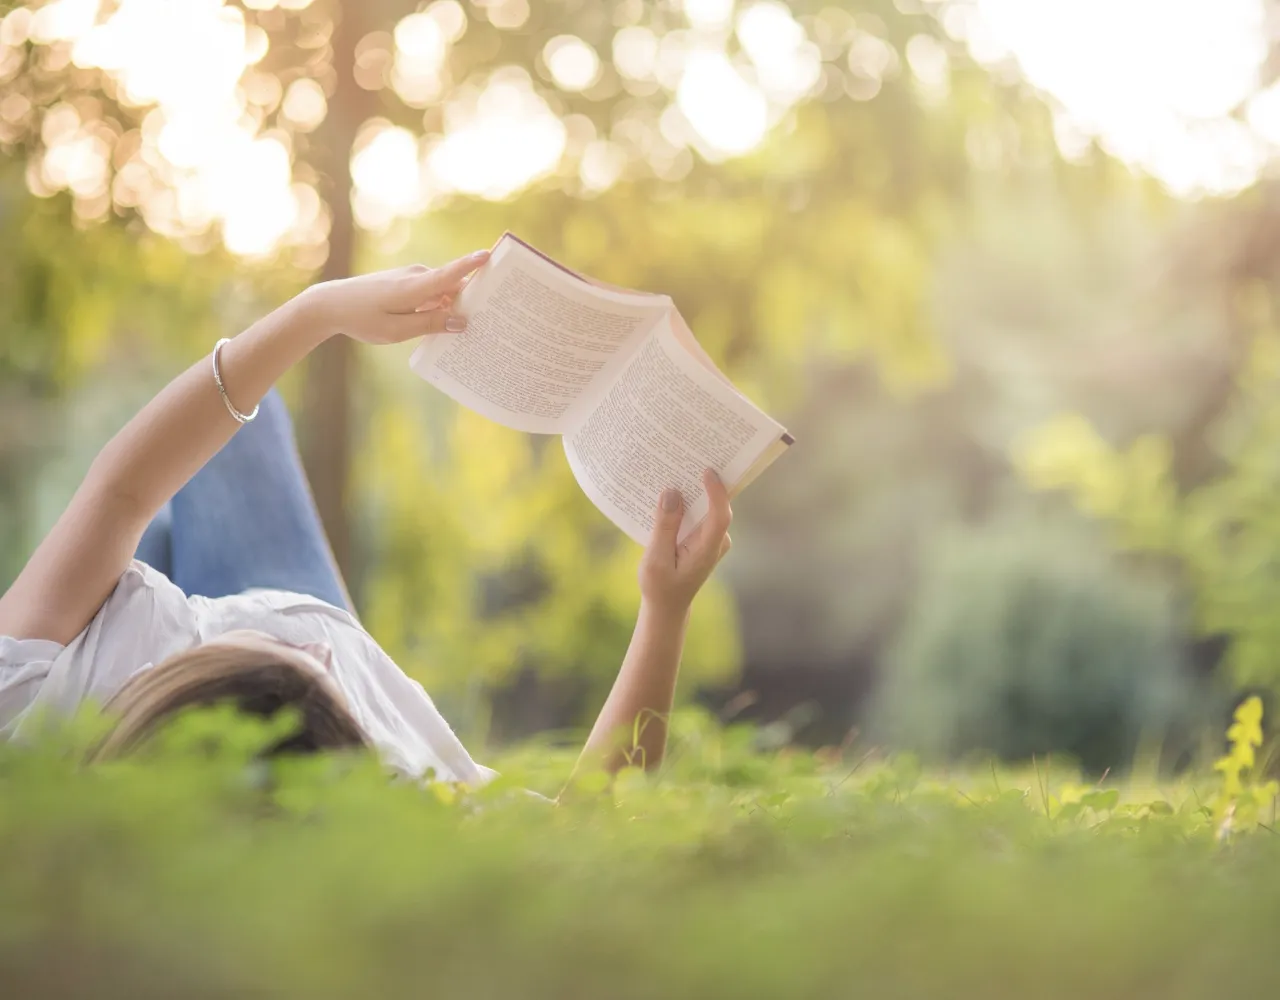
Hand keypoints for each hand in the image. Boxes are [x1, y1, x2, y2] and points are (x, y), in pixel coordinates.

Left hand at [301, 250, 489, 344]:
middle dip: (474, 296)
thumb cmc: (362, 319)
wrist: (331, 304)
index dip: (471, 265)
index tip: (491, 255)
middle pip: (454, 284)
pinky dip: (442, 304)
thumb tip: (462, 322)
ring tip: (475, 323)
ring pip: (444, 289)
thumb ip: (430, 324)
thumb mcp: (396, 330)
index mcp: (415, 287)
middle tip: (496, 313)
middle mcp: (416, 276)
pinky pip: (433, 292)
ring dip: (457, 304)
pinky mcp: (407, 282)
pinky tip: (446, 322)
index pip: (449, 274)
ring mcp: (412, 277)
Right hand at [638, 469, 732, 615]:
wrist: (667, 606)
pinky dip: (689, 502)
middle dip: (704, 483)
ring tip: (680, 467)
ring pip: (707, 509)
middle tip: (691, 457)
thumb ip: (664, 526)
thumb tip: (672, 493)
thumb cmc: (659, 586)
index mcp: (707, 549)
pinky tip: (673, 490)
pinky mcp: (704, 538)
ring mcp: (712, 540)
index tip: (707, 471)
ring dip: (694, 491)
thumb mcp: (655, 558)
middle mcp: (716, 542)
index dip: (717, 492)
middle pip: (716, 507)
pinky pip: (700, 514)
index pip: (720, 516)